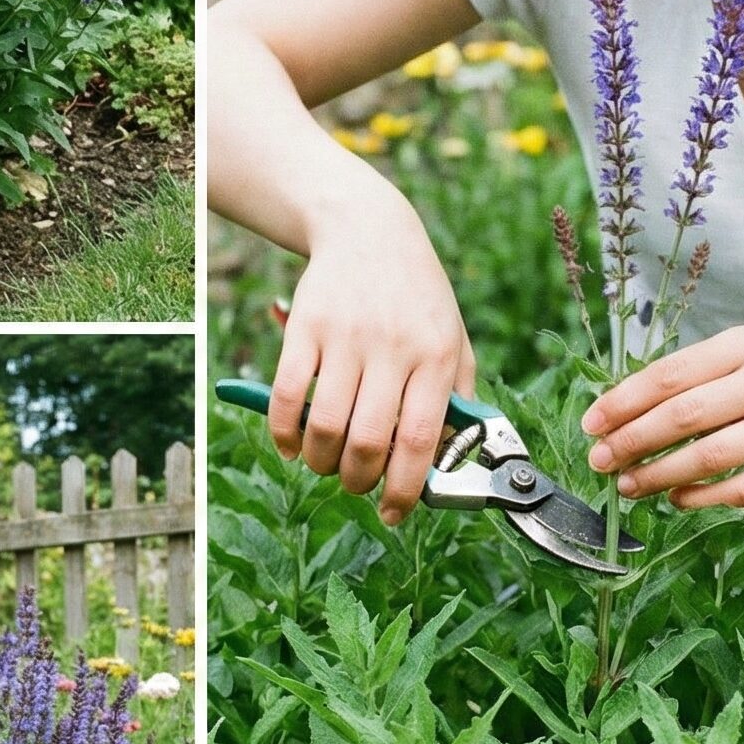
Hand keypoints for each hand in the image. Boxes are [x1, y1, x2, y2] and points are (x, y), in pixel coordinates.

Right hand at [269, 177, 475, 525]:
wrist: (370, 231)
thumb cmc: (418, 298)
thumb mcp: (455, 339)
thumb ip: (460, 398)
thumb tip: (450, 463)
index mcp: (436, 356)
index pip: (420, 440)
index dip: (405, 490)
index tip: (393, 513)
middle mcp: (392, 347)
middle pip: (369, 442)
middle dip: (358, 482)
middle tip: (356, 484)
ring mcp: (346, 336)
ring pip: (326, 426)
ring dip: (321, 462)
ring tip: (326, 464)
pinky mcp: (305, 327)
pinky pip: (287, 395)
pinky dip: (283, 433)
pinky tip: (291, 445)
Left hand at [580, 327, 743, 509]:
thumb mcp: (741, 358)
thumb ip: (689, 378)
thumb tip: (617, 413)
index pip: (672, 375)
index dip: (624, 401)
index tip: (592, 424)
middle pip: (686, 416)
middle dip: (633, 441)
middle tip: (601, 460)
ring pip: (710, 457)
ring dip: (659, 475)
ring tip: (628, 484)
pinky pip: (741, 489)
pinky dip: (700, 498)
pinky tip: (675, 498)